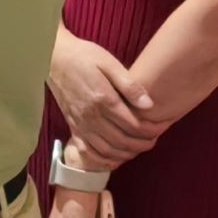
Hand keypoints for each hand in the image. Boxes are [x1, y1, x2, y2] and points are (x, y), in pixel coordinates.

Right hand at [47, 28, 164, 164]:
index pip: (133, 125)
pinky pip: (89, 152)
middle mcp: (91, 117)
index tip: (163, 126)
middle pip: (123, 141)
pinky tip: (116, 157)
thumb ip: (129, 85)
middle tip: (155, 139)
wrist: (54, 58)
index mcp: (103, 100)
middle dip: (143, 144)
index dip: (152, 129)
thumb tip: (149, 105)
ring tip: (140, 147)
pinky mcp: (73, 127)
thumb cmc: (84, 57)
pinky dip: (104, 160)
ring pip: (108, 150)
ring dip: (127, 154)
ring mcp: (81, 124)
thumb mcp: (109, 63)